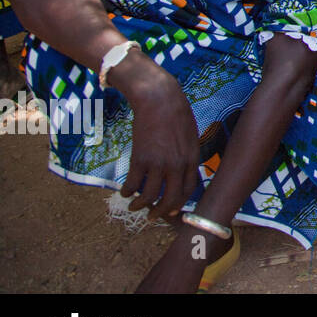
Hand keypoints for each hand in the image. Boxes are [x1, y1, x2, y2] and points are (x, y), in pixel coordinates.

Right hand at [113, 51, 199, 218]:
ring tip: (134, 207)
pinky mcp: (140, 159)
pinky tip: (124, 192)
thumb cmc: (176, 113)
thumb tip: (182, 170)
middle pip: (171, 199)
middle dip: (161, 212)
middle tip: (152, 217)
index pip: (189, 189)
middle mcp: (177, 165)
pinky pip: (132, 184)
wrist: (159, 99)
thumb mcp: (190, 135)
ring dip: (141, 206)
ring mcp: (158, 163)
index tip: (172, 210)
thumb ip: (187, 154)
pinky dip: (127, 192)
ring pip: (150, 196)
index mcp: (192, 158)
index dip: (180, 203)